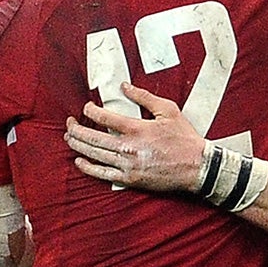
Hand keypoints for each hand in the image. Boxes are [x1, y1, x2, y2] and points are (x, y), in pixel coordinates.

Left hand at [66, 83, 209, 193]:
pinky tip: (80, 161)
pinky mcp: (130, 179)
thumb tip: (125, 87)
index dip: (90, 111)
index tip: (86, 108)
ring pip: (95, 154)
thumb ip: (144, 97)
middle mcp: (128, 147)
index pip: (104, 117)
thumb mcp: (168, 110)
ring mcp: (128, 164)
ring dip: (79, 146)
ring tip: (70, 139)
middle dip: (77, 129)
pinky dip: (89, 168)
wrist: (197, 167)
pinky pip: (103, 174)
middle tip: (69, 124)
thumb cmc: (184, 139)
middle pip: (93, 137)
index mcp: (137, 128)